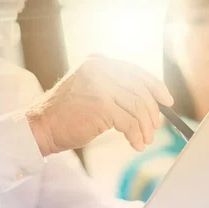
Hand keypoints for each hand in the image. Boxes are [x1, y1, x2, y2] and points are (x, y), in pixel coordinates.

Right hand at [26, 54, 173, 155]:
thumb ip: (112, 88)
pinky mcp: (102, 105)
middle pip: (140, 89)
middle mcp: (101, 69)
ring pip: (138, 106)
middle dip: (152, 111)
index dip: (155, 86)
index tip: (167, 101)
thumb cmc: (65, 114)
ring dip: (145, 126)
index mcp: (99, 62)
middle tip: (155, 127)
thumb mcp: (89, 91)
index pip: (135, 72)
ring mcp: (101, 86)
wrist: (42, 127)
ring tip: (146, 139)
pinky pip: (129, 122)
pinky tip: (136, 145)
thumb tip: (146, 102)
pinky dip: (136, 135)